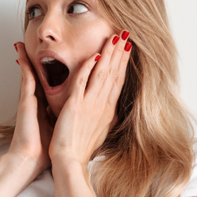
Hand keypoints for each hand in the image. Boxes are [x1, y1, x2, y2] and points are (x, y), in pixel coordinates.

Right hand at [8, 42, 52, 182]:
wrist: (29, 160)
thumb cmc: (44, 149)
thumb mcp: (59, 129)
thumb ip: (64, 119)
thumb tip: (75, 115)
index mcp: (47, 105)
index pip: (56, 82)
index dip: (60, 69)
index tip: (60, 56)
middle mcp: (37, 100)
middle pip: (43, 73)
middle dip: (43, 58)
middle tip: (43, 42)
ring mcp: (29, 99)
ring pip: (32, 72)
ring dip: (29, 56)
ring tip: (24, 41)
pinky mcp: (25, 101)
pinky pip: (26, 79)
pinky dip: (25, 66)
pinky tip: (22, 54)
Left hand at [49, 32, 131, 167]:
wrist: (69, 161)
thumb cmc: (80, 149)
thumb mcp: (98, 131)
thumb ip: (103, 116)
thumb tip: (109, 109)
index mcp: (107, 111)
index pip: (118, 82)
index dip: (123, 63)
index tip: (127, 48)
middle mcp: (102, 106)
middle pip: (114, 74)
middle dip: (120, 53)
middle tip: (126, 34)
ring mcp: (90, 105)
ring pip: (102, 74)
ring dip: (109, 54)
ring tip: (115, 38)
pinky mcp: (76, 106)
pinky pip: (84, 82)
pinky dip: (89, 68)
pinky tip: (95, 56)